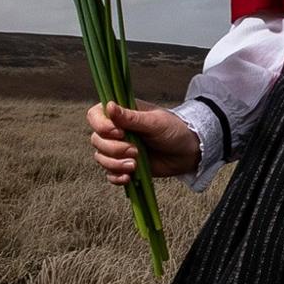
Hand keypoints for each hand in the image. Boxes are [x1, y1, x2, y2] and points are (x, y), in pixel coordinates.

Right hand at [85, 98, 200, 184]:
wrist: (188, 152)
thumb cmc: (173, 130)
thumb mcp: (154, 122)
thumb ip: (130, 117)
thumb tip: (108, 105)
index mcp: (120, 113)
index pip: (95, 115)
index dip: (101, 126)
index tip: (119, 133)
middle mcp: (116, 130)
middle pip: (96, 140)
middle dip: (114, 149)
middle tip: (135, 151)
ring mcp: (119, 149)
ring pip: (101, 158)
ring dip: (115, 164)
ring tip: (135, 164)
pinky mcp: (124, 165)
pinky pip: (109, 174)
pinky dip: (116, 177)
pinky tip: (129, 177)